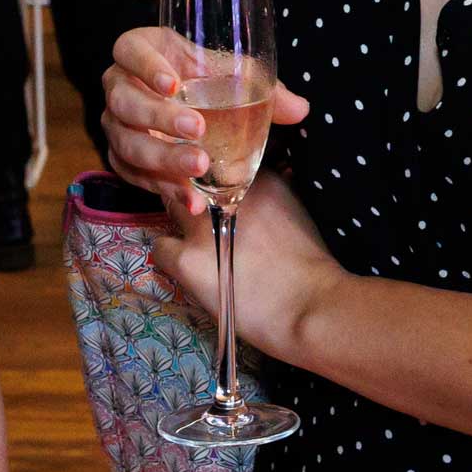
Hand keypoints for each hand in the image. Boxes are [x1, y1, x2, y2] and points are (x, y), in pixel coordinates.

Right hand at [100, 24, 309, 212]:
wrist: (189, 111)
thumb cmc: (207, 79)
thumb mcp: (233, 75)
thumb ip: (265, 89)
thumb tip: (300, 109)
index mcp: (142, 51)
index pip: (129, 50)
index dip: (146, 66)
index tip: (174, 84)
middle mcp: (120, 87)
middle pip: (124, 102)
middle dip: (160, 119)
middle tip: (198, 131)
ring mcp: (116, 125)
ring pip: (127, 143)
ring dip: (163, 159)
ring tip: (199, 171)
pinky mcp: (121, 158)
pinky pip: (133, 175)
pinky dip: (163, 188)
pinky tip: (192, 198)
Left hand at [149, 169, 341, 357]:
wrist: (311, 306)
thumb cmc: (310, 265)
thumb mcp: (293, 210)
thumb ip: (267, 194)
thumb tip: (252, 190)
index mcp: (253, 178)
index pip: (214, 164)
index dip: (212, 180)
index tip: (216, 194)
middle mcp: (223, 194)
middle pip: (189, 181)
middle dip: (193, 197)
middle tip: (205, 222)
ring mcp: (200, 226)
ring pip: (171, 209)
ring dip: (181, 224)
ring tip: (198, 246)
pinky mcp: (186, 260)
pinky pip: (160, 248)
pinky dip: (170, 257)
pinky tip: (189, 269)